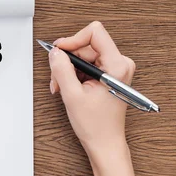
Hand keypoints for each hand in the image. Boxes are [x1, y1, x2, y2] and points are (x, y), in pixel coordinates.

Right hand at [49, 21, 135, 170]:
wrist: (105, 143)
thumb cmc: (96, 125)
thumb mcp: (72, 95)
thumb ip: (61, 69)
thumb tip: (55, 52)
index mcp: (117, 66)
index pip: (95, 32)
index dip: (73, 39)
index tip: (60, 51)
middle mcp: (121, 64)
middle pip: (86, 45)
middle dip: (68, 60)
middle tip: (58, 79)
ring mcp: (116, 69)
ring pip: (84, 55)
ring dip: (69, 70)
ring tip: (63, 88)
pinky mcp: (110, 74)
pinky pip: (88, 64)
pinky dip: (75, 75)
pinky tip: (70, 88)